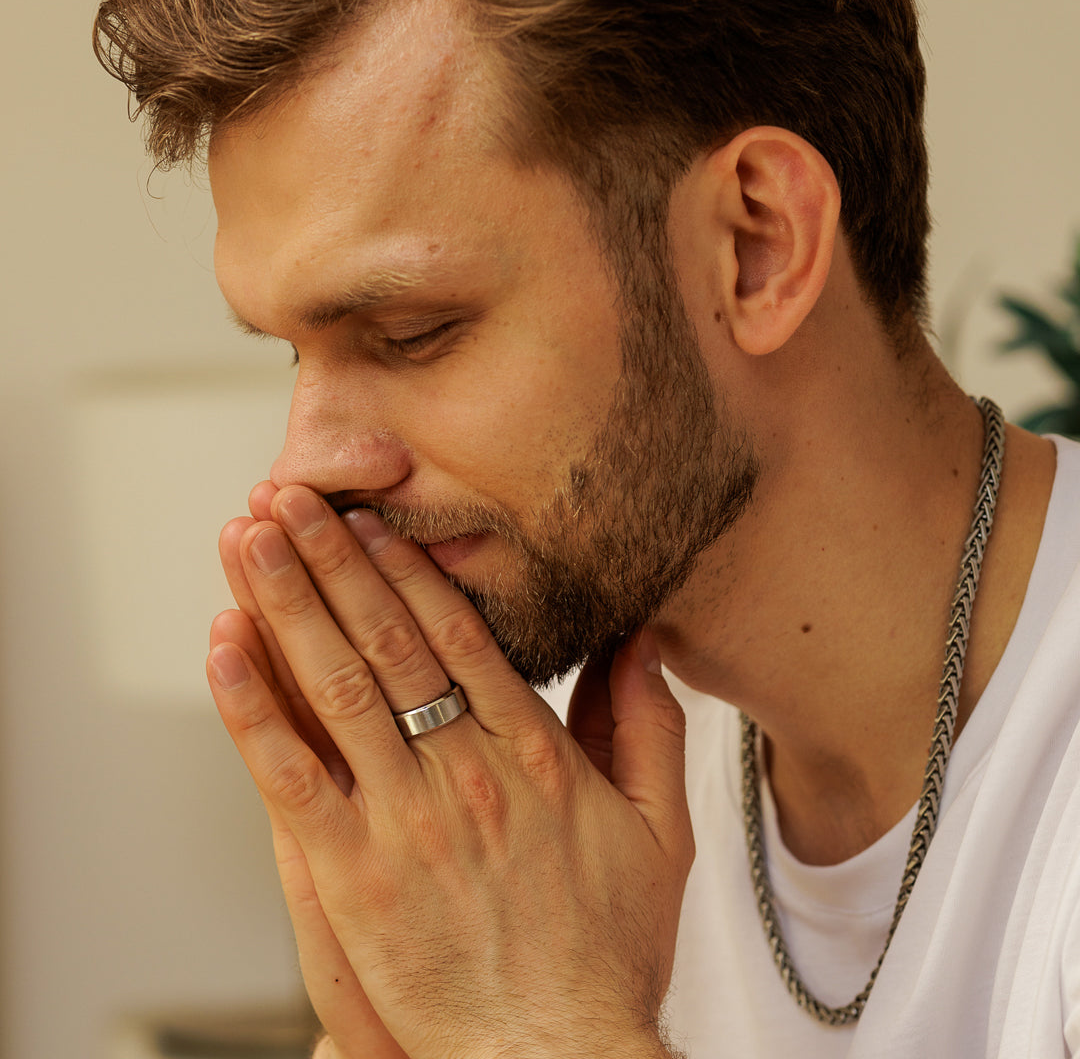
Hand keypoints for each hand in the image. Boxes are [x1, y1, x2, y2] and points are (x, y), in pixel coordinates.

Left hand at [208, 484, 692, 1058]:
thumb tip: (642, 641)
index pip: (461, 636)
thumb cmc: (604, 949)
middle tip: (291, 498)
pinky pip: (291, 777)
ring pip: (335, 688)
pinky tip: (225, 648)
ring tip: (249, 541)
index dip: (409, 569)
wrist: (552, 1054)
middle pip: (388, 642)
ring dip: (286, 604)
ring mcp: (403, 822)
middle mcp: (465, 774)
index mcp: (536, 757)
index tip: (372, 519)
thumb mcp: (661, 831)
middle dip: (333, 561)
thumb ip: (650, 727)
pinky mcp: (351, 877)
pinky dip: (253, 708)